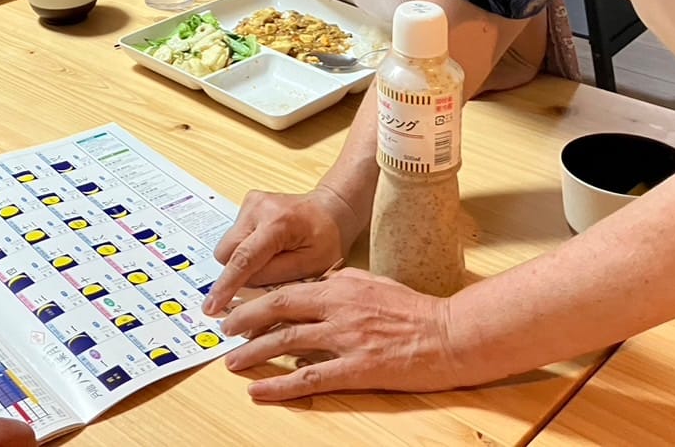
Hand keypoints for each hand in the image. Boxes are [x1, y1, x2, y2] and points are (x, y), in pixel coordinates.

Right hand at [203, 187, 356, 313]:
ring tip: (270, 258)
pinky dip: (245, 247)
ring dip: (242, 259)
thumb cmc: (327, 239)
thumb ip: (274, 277)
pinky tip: (268, 247)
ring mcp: (251, 202)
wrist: (331, 209)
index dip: (226, 285)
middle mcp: (258, 207)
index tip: (212, 306)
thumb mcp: (310, 267)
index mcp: (277, 223)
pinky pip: (234, 235)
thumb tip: (243, 286)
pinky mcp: (247, 203)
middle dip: (236, 271)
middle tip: (260, 279)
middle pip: (227, 251)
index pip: (243, 259)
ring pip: (228, 244)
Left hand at [221, 269, 459, 397]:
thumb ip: (343, 284)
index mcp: (342, 285)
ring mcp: (346, 338)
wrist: (451, 333)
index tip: (240, 304)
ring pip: (287, 341)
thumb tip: (319, 286)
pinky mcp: (357, 368)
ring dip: (254, 352)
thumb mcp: (375, 283)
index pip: (290, 288)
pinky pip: (310, 378)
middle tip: (223, 328)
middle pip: (279, 308)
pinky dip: (280, 385)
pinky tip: (260, 391)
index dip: (259, 297)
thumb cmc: (417, 309)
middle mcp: (338, 307)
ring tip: (231, 360)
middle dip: (245, 318)